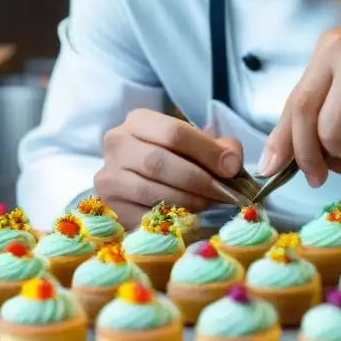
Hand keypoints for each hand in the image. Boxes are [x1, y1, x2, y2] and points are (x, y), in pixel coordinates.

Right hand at [94, 109, 243, 223]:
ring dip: (189, 201)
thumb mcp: (196, 144)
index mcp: (139, 121)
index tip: (231, 168)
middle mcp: (117, 144)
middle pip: (160, 162)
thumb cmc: (174, 158)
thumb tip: (231, 164)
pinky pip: (144, 216)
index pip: (174, 133)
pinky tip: (189, 217)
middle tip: (224, 192)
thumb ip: (219, 147)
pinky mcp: (110, 207)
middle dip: (199, 180)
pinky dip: (172, 218)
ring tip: (210, 204)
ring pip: (152, 191)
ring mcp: (109, 177)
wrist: (138, 182)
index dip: (207, 151)